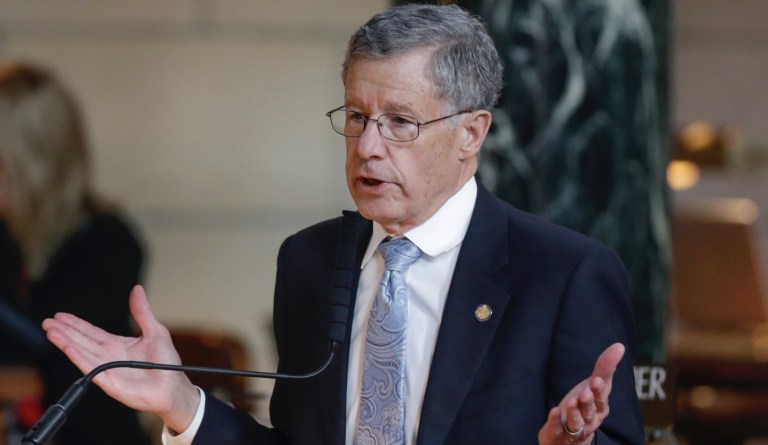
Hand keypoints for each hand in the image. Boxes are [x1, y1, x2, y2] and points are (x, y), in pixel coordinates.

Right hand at [42, 285, 199, 432]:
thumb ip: (142, 311)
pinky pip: (90, 367)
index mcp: (117, 344)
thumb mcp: (155, 331)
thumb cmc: (166, 363)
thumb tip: (137, 290)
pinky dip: (78, 356)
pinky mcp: (108, 381)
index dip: (76, 324)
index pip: (91, 332)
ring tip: (51, 331)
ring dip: (65, 342)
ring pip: (81, 352)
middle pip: (81, 340)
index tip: (61, 316)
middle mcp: (108, 356)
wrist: (172, 387)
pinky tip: (66, 347)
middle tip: (48, 322)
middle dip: (64, 331)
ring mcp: (106, 369)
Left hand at [538, 343, 624, 444]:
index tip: (596, 380)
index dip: (599, 391)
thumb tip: (619, 346)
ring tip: (572, 402)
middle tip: (585, 393)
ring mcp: (574, 428)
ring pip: (577, 421)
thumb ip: (604, 368)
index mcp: (599, 407)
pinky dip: (556, 420)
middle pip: (590, 411)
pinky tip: (554, 411)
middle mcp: (590, 419)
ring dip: (574, 412)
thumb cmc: (583, 406)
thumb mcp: (593, 386)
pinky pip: (557, 427)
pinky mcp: (558, 433)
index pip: (601, 399)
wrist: (569, 433)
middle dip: (588, 403)